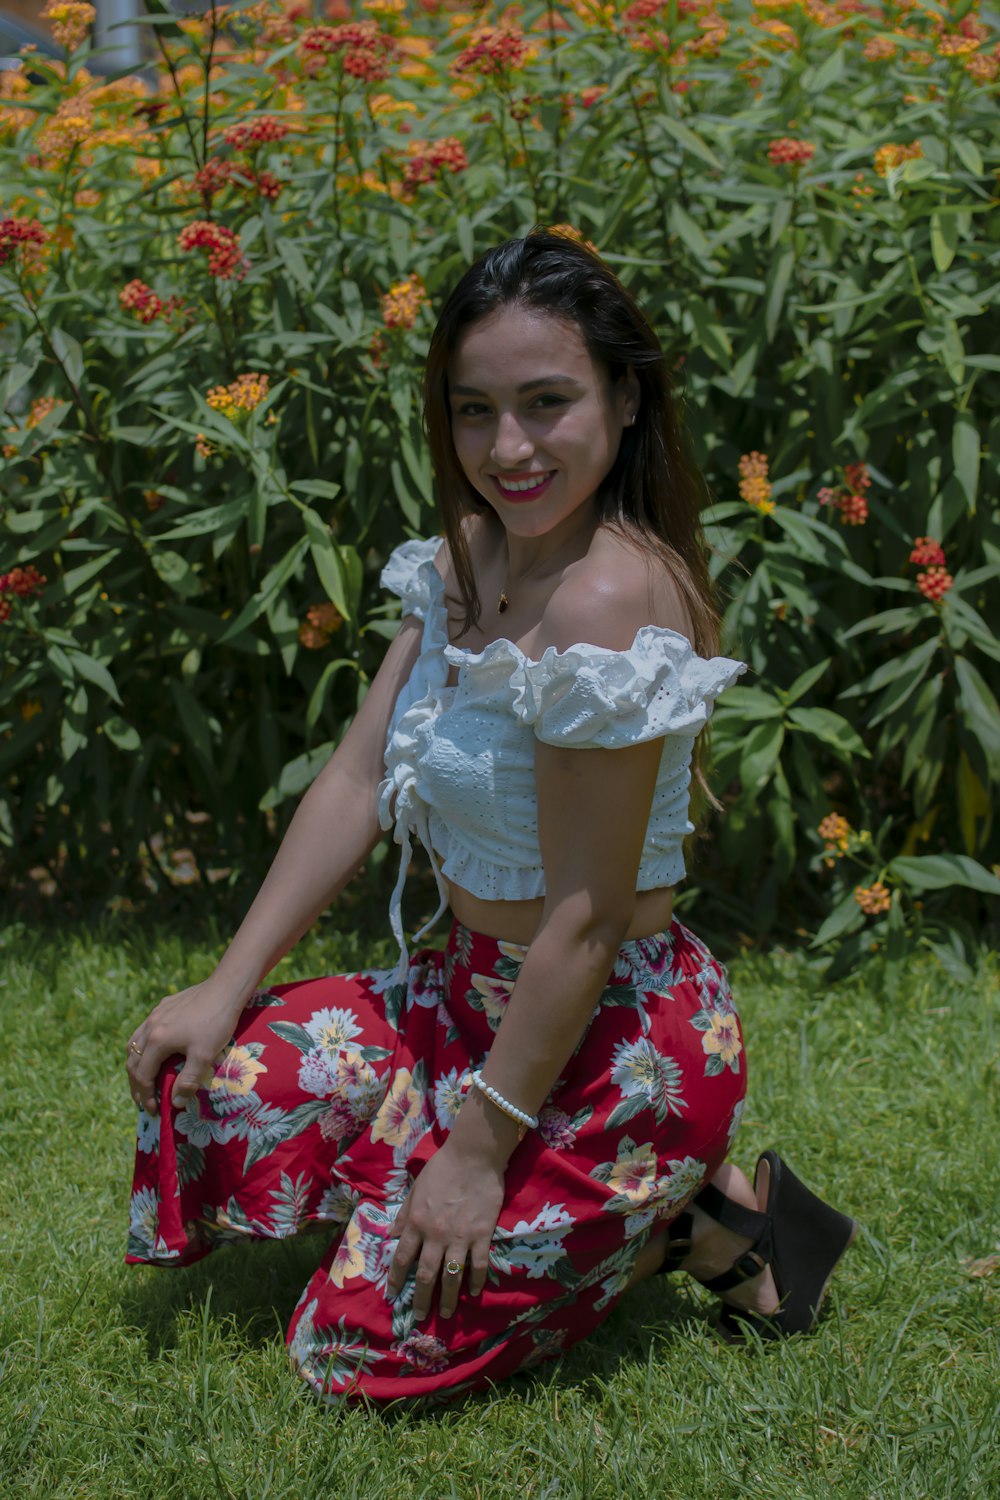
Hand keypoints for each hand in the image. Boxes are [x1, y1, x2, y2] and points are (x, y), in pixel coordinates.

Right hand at [125, 978, 247, 1115]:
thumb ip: (188, 1080)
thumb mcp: (204, 1055)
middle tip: (143, 1100)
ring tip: (143, 1078)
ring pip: (135, 1043)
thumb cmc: (215, 1022)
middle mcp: (150, 1026)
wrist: (225, 988)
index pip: (142, 1075)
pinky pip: (145, 1030)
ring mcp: (155, 1014)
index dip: (146, 1095)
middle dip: (136, 1083)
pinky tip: (155, 1049)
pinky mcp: (164, 1006)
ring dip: (136, 1064)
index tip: (153, 1110)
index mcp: (157, 1041)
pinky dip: (144, 1046)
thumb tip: (175, 1103)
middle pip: (133, 1060)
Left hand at [386, 1142, 504, 1320]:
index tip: (393, 1296)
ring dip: (447, 1298)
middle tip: (420, 1317)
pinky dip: (476, 1281)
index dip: (397, 1279)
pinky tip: (474, 1293)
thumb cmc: (442, 1168)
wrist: (474, 1155)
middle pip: (426, 1275)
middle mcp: (435, 1234)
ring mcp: (459, 1237)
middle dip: (421, 1299)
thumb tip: (391, 1235)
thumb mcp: (416, 1189)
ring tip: (445, 1314)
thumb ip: (404, 1214)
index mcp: (417, 1222)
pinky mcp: (481, 1235)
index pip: (402, 1258)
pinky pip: (478, 1265)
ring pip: (451, 1276)